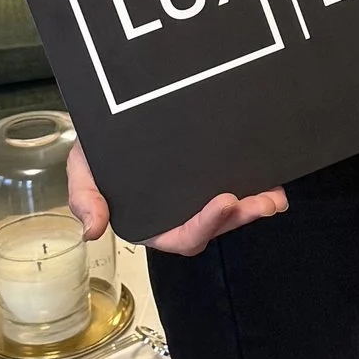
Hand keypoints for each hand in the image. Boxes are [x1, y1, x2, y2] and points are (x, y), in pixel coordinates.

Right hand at [67, 139, 286, 256]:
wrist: (109, 121)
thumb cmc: (96, 150)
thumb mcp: (82, 171)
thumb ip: (85, 199)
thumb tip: (91, 230)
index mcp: (151, 224)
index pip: (182, 236)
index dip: (205, 225)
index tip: (225, 202)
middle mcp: (179, 216)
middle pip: (215, 227)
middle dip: (241, 217)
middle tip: (264, 202)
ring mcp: (198, 199)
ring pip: (232, 211)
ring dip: (255, 207)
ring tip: (275, 196)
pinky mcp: (212, 178)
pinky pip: (239, 189)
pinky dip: (259, 186)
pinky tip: (276, 179)